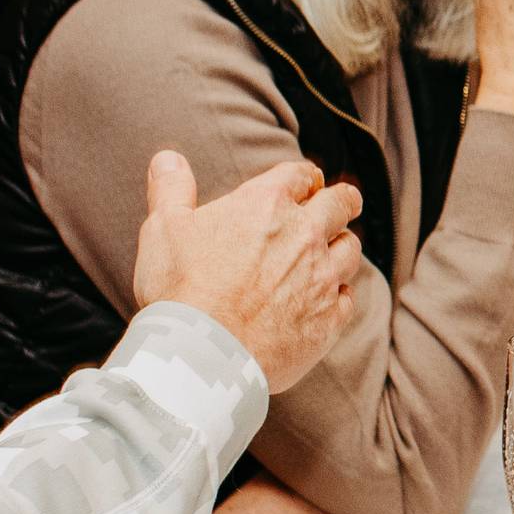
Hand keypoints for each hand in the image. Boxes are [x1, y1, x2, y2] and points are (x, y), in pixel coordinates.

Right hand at [131, 152, 362, 392]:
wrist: (203, 355)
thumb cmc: (179, 288)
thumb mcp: (163, 228)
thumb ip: (171, 189)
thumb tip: (167, 158)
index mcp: (267, 204)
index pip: (299, 175)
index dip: (305, 177)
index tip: (308, 182)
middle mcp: (304, 235)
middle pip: (341, 205)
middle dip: (342, 201)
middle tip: (344, 203)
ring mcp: (322, 278)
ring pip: (350, 250)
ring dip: (342, 246)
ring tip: (334, 251)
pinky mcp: (329, 319)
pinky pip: (347, 298)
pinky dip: (340, 295)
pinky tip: (329, 298)